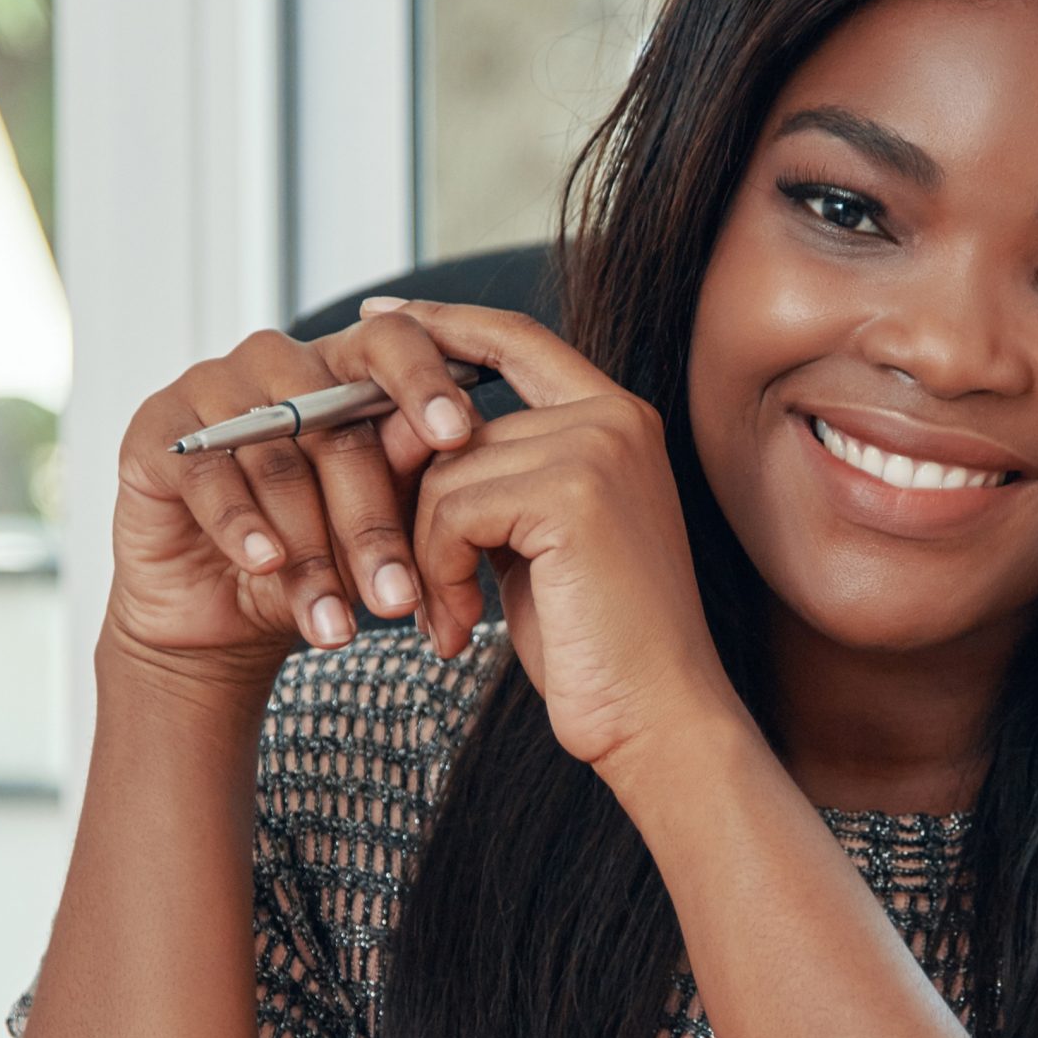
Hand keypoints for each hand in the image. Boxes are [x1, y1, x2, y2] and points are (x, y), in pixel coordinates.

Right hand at [103, 312, 485, 681]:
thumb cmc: (316, 555)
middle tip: (400, 598)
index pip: (392, 343)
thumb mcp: (376, 523)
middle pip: (337, 427)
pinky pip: (210, 477)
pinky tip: (265, 565)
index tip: (459, 437)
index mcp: (346, 368)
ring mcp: (214, 390)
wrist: (223, 615)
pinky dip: (243, 527)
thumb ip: (405, 475)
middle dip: (372, 525)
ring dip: (311, 553)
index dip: (425, 383)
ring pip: (279, 463)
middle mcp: (281, 364)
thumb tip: (446, 437)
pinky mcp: (159, 433)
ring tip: (336, 625)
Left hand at [391, 300, 745, 777]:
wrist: (657, 716)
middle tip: (416, 588)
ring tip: (449, 618)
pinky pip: (451, 509)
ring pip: (444, 470)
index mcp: (618, 422)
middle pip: (454, 423)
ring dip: (424, 554)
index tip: (380, 321)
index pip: (516, 339)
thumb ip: (493, 478)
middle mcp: (614, 418)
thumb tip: (401, 437)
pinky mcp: (573, 490)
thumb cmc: (597, 645)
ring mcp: (597, 447)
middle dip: (411, 504)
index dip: (444, 325)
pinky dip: (438, 573)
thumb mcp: (536, 541)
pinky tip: (462, 625)